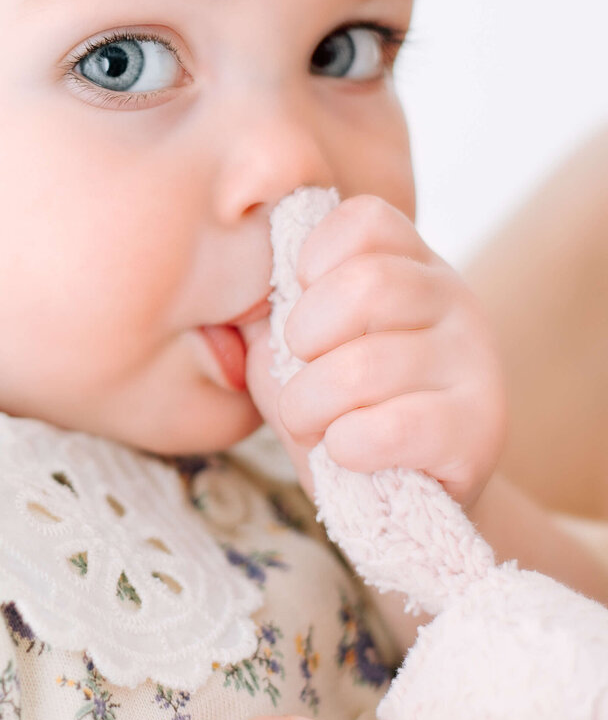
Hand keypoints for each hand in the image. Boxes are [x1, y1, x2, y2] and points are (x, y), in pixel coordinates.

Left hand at [245, 194, 508, 511]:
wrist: (396, 501)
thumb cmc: (335, 410)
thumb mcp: (295, 346)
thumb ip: (274, 301)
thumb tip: (239, 276)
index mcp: (410, 264)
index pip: (364, 218)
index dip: (311, 261)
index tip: (299, 313)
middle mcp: (454, 298)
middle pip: (366, 285)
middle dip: (304, 340)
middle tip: (299, 377)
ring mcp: (476, 361)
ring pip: (365, 366)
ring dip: (310, 407)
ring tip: (314, 424)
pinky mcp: (480, 430)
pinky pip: (389, 429)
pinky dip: (345, 446)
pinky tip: (348, 452)